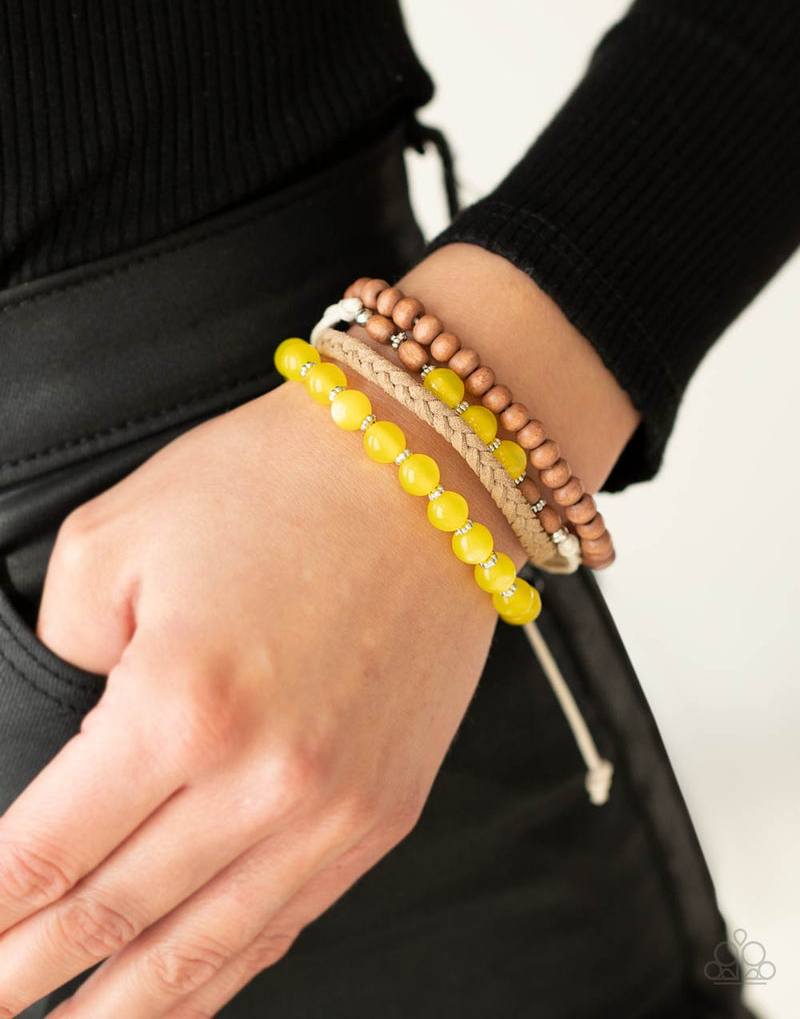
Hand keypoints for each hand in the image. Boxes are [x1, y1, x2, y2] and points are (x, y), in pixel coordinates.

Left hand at [0, 359, 511, 1016]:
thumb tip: (82, 715)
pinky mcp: (383, 811)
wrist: (430, 466)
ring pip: (202, 952)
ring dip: (120, 1012)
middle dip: (26, 978)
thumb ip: (66, 643)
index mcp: (179, 705)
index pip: (44, 854)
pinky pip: (286, 923)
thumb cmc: (275, 480)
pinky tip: (178, 1001)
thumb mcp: (119, 535)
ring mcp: (333, 808)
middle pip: (112, 919)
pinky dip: (220, 977)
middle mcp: (262, 780)